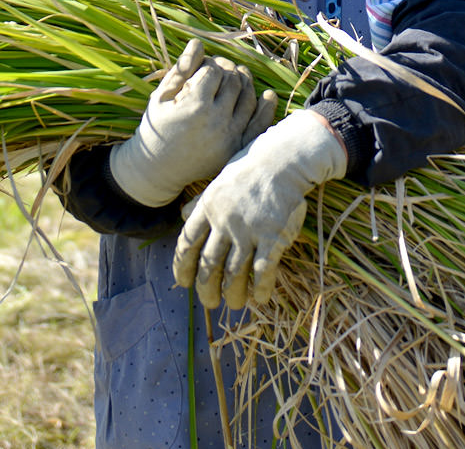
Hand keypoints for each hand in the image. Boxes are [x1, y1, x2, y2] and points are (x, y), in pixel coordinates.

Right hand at [109, 39, 277, 206]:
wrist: (158, 169)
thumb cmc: (156, 128)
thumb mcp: (161, 97)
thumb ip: (181, 70)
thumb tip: (198, 43)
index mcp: (194, 106)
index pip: (214, 71)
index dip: (209, 64)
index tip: (202, 68)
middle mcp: (216, 122)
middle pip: (233, 81)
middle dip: (227, 70)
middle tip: (218, 71)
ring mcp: (230, 137)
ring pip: (249, 98)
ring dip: (245, 83)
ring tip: (234, 79)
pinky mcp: (237, 149)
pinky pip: (259, 125)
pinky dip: (266, 108)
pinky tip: (268, 95)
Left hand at [173, 109, 345, 308]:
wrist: (283, 159)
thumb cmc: (251, 167)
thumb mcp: (219, 181)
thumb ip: (200, 202)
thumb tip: (181, 214)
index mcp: (207, 207)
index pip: (187, 243)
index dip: (182, 266)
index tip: (182, 282)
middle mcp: (224, 222)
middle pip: (208, 264)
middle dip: (206, 288)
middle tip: (209, 303)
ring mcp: (248, 231)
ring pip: (234, 273)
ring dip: (233, 293)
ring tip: (235, 304)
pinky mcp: (272, 236)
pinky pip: (263, 270)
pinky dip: (260, 288)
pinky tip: (260, 298)